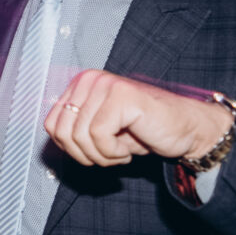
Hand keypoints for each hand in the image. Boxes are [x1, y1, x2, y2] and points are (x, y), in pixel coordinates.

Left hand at [43, 71, 231, 167]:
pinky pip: (99, 136)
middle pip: (63, 132)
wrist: (184, 130)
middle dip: (85, 155)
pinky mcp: (122, 96)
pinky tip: (128, 149)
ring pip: (79, 136)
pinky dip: (113, 153)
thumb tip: (53, 136)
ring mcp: (105, 84)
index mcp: (81, 84)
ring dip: (101, 156)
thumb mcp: (99, 130)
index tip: (95, 152)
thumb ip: (74, 129)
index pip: (51, 125)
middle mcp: (90, 79)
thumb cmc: (143, 131)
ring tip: (121, 152)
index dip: (71, 150)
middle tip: (110, 155)